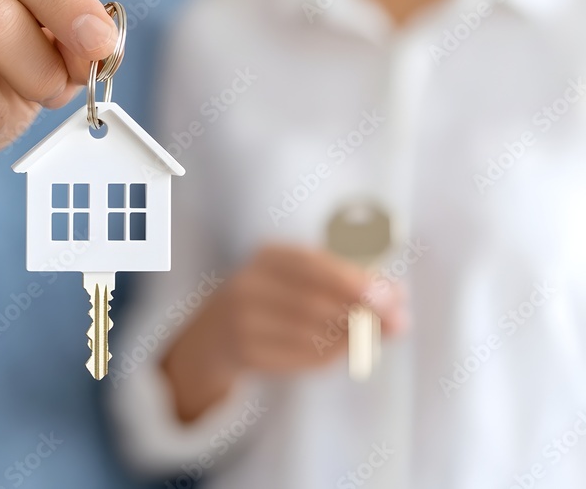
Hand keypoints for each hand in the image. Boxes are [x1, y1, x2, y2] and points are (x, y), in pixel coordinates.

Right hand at [161, 244, 407, 421]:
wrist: (215, 333)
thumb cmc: (274, 297)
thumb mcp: (298, 276)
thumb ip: (346, 280)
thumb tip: (397, 295)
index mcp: (266, 256)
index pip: (313, 264)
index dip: (354, 280)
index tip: (392, 294)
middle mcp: (249, 285)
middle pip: (314, 301)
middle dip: (362, 313)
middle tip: (398, 322)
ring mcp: (243, 322)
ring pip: (311, 333)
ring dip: (352, 337)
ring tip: (375, 336)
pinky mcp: (247, 354)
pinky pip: (301, 357)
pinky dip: (331, 355)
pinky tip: (347, 349)